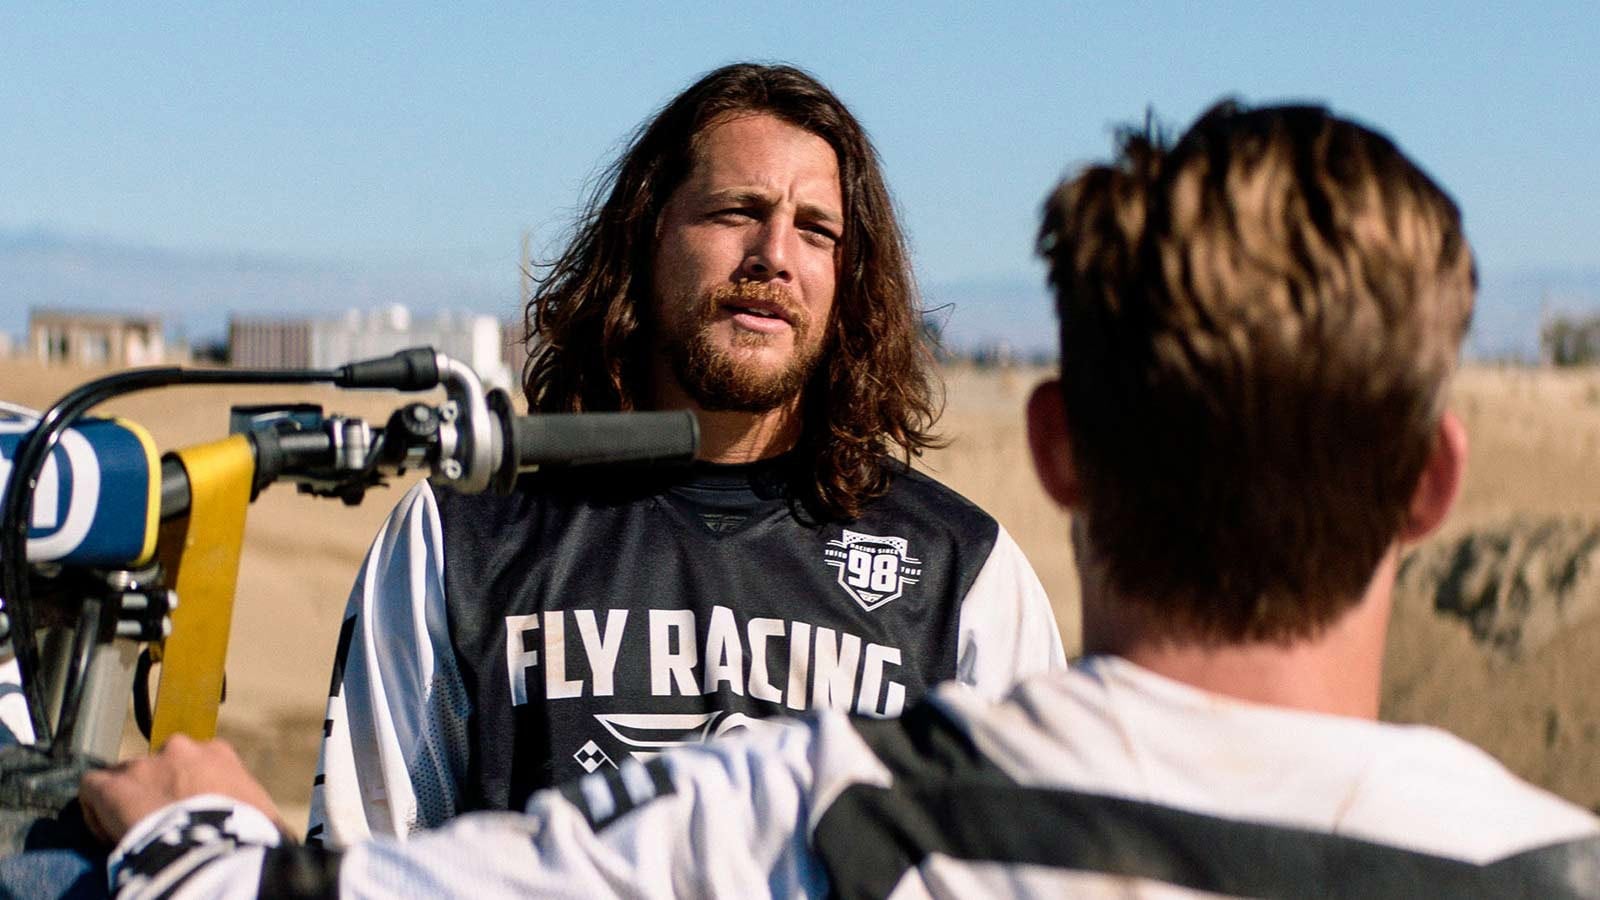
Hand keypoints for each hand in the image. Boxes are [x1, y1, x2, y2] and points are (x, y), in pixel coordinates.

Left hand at [79, 734, 290, 843]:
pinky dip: (97, 810)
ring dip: (130, 801)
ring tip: (134, 834)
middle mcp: (181, 750)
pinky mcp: (112, 785)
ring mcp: (144, 765)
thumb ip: (261, 815)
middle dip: (160, 792)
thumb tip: (275, 834)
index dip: (192, 792)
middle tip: (163, 826)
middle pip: (161, 767)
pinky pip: (94, 789)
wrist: (211, 846)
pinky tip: (109, 835)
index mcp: (220, 755)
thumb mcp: (267, 819)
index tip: (192, 818)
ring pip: (126, 778)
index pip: (200, 764)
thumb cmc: (247, 835)